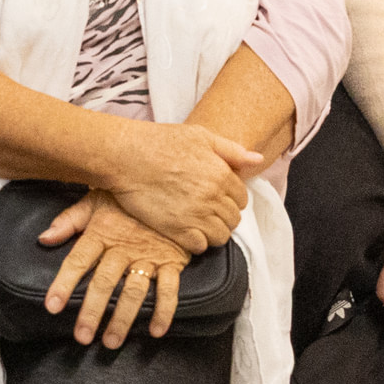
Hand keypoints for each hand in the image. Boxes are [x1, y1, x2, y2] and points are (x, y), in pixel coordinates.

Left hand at [40, 191, 199, 346]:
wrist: (170, 186)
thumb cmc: (126, 198)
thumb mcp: (95, 201)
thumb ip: (69, 221)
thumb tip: (43, 239)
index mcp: (102, 232)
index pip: (78, 260)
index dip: (63, 284)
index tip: (52, 307)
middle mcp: (123, 247)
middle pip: (104, 282)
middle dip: (92, 311)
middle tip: (82, 336)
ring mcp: (149, 256)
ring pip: (134, 291)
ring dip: (123, 318)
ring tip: (111, 342)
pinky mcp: (172, 261)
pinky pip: (170, 289)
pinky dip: (165, 311)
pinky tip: (156, 331)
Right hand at [93, 117, 260, 252]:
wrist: (125, 155)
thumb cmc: (160, 141)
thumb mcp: (200, 136)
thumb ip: (232, 150)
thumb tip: (258, 160)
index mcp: (222, 175)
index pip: (242, 199)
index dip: (230, 199)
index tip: (216, 197)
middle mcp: (214, 197)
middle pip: (233, 220)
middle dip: (223, 217)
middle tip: (206, 211)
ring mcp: (196, 216)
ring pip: (220, 237)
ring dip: (212, 232)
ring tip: (197, 224)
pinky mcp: (177, 230)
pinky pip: (200, 247)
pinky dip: (196, 242)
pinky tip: (186, 232)